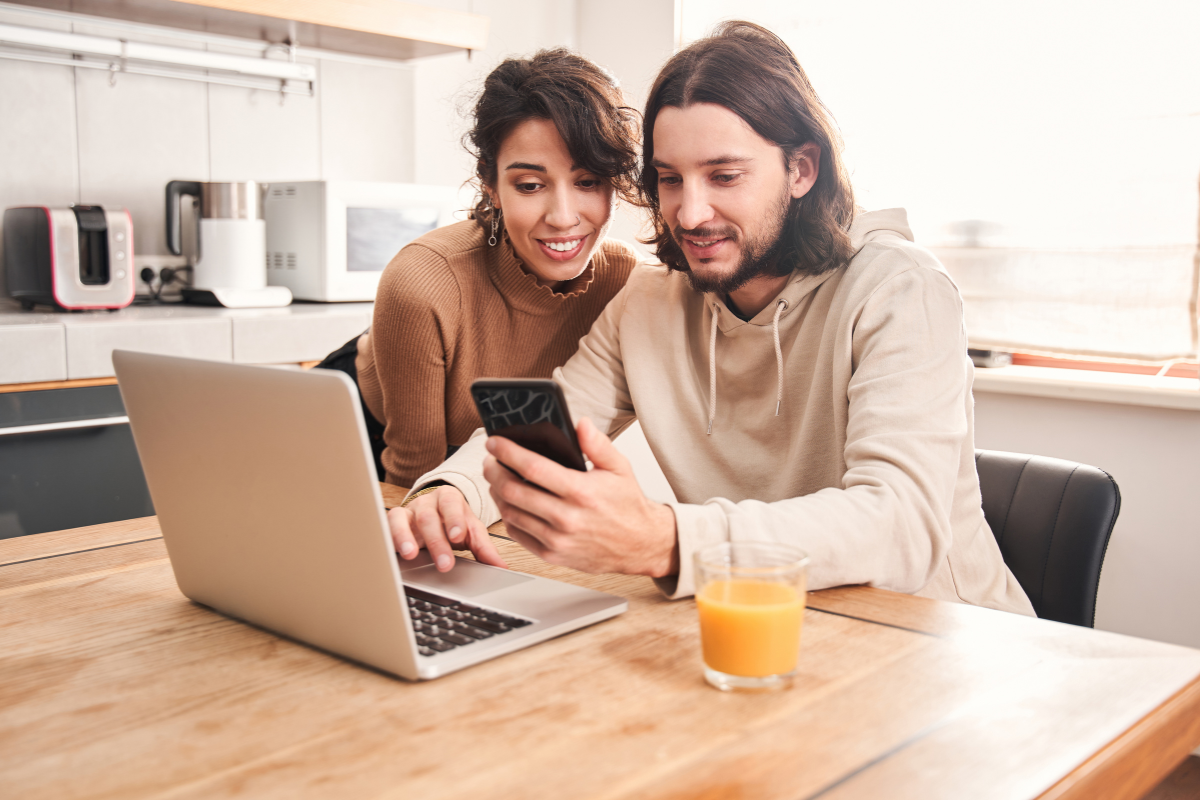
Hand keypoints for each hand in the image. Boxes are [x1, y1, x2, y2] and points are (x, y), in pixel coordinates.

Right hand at [387, 486, 507, 571]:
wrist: (434, 515)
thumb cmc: (453, 523)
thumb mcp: (470, 532)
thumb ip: (484, 548)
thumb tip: (500, 567)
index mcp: (450, 498)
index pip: (452, 503)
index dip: (454, 519)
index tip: (458, 537)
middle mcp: (428, 502)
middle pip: (429, 517)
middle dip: (437, 541)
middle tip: (444, 563)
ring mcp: (409, 510)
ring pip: (404, 519)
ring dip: (407, 537)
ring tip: (411, 554)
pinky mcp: (394, 521)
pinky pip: (388, 525)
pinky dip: (390, 537)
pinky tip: (394, 552)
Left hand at [482, 417, 678, 576]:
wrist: (640, 545)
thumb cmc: (628, 505)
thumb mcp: (619, 468)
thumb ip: (598, 444)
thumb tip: (581, 423)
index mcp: (582, 492)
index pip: (533, 467)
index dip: (508, 452)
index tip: (495, 443)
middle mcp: (567, 518)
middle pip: (514, 491)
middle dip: (494, 472)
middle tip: (490, 461)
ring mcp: (558, 540)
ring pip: (511, 513)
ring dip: (497, 494)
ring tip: (496, 480)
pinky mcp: (553, 555)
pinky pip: (518, 534)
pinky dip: (508, 516)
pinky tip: (509, 503)